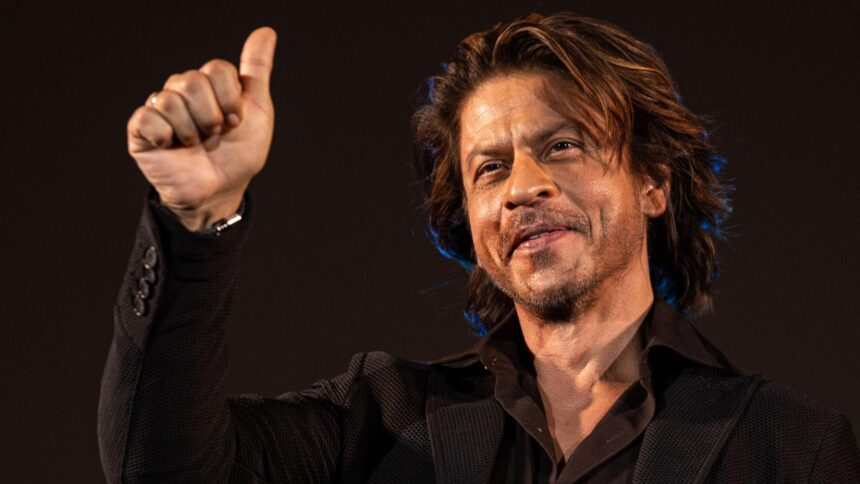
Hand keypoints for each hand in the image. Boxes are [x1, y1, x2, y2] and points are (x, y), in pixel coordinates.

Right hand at [127, 27, 277, 230]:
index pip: (216, 68)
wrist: (221, 191)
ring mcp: (160, 110)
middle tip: (214, 135)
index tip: (235, 122)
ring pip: (171, 99)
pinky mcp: (141, 130)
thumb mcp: (257, 111)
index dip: (230, 99)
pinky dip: (166, 135)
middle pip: (192, 80)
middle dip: (212, 116)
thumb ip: (257, 70)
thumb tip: (266, 32)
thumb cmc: (239, 154)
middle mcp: (182, 92)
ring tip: (195, 144)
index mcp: (208, 85)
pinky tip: (172, 147)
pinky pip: (147, 117)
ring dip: (192, 130)